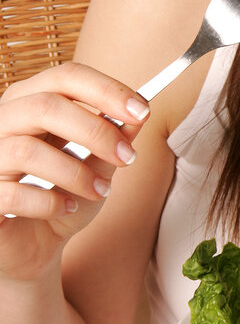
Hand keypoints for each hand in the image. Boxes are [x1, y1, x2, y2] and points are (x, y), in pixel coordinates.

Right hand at [0, 63, 148, 279]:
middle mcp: (2, 121)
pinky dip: (48, 202)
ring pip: (27, 150)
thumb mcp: (96, 168)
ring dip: (75, 173)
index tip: (141, 112)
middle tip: (127, 157)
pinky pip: (12, 193)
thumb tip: (136, 117)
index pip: (65, 77)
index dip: (106, 90)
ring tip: (101, 191)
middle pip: (44, 106)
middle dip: (95, 131)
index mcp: (30, 102)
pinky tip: (66, 208)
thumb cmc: (61, 198)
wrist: (31, 246)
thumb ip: (112, 141)